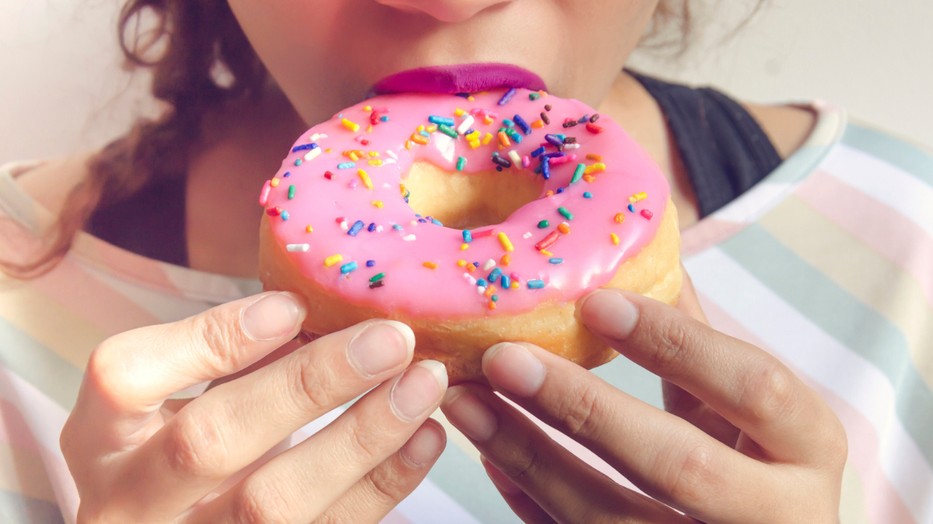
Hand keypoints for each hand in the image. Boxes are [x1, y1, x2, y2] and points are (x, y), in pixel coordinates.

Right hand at [61, 291, 447, 521]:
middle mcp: (129, 501)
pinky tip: (424, 436)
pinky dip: (384, 483)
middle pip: (211, 443)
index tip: (293, 305)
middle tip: (390, 339)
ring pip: (274, 504)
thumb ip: (229, 357)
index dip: (211, 338)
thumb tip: (325, 305)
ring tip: (424, 383)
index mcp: (101, 438)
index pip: (126, 378)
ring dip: (362, 437)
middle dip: (309, 385)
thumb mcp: (178, 401)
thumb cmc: (183, 450)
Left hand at [440, 276, 846, 522]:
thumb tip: (640, 245)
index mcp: (808, 449)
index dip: (676, 342)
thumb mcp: (746, 405)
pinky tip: (488, 454)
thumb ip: (698, 336)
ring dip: (528, 455)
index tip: (595, 301)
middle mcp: (776, 515)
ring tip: (467, 402)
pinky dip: (527, 498)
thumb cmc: (759, 465)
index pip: (753, 386)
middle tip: (504, 358)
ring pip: (610, 519)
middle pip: (678, 464)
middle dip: (583, 408)